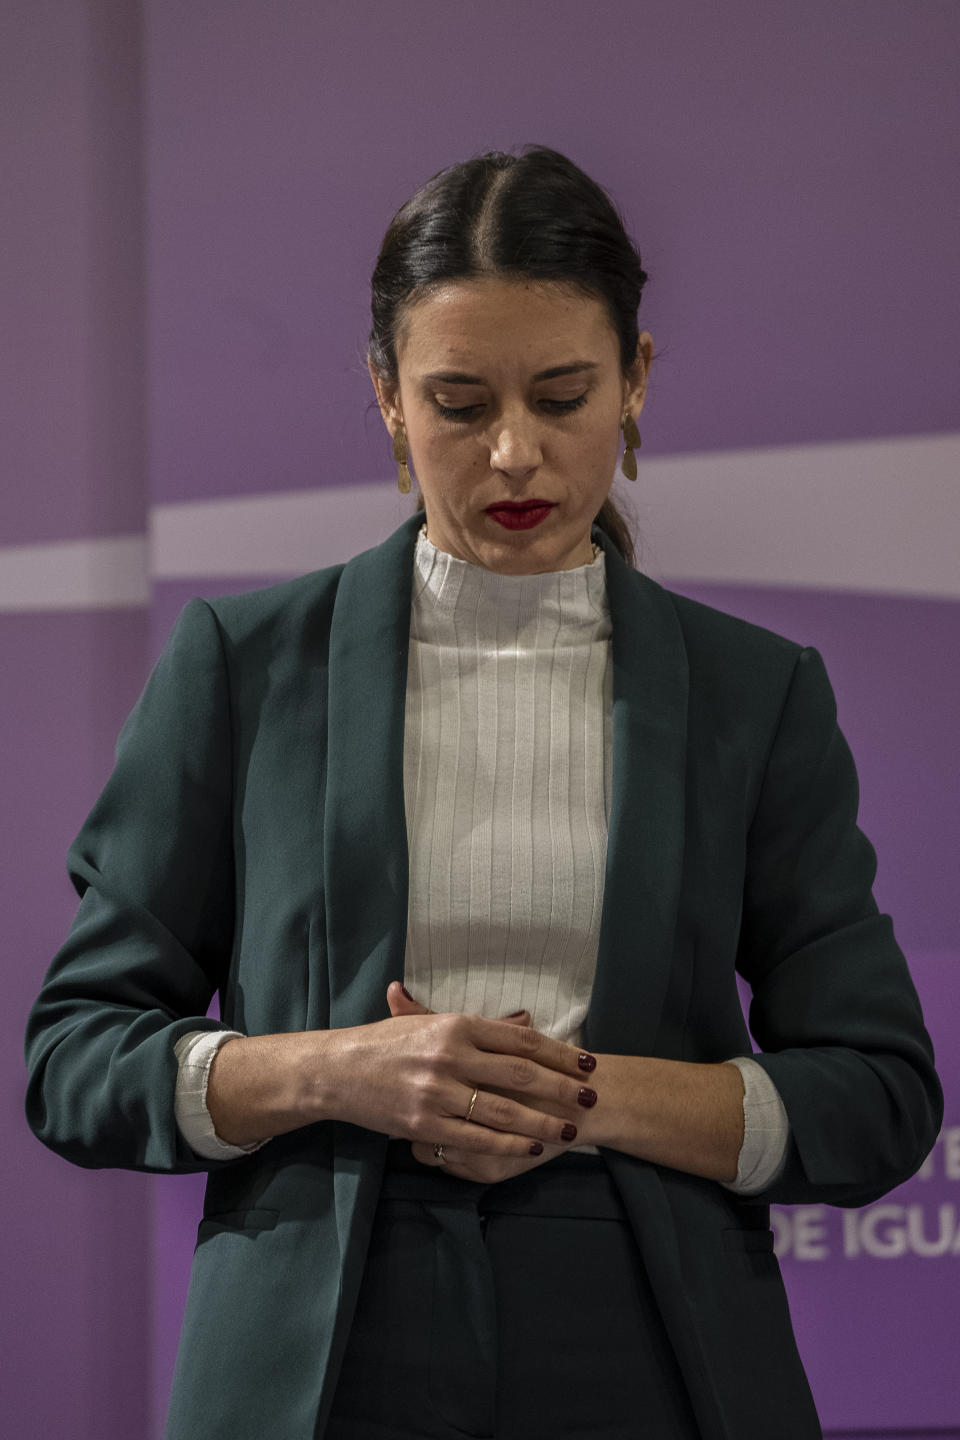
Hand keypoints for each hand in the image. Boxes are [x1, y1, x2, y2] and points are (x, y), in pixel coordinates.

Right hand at [385, 983, 596, 1182]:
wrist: (336, 1070)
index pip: (520, 1041)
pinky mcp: (422, 1124)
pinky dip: (506, 1145)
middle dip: (561, 1088)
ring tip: (569, 1130)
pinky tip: (529, 1148)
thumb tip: (527, 1021)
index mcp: (455, 1025)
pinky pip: (475, 1139)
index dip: (559, 1053)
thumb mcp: (432, 1023)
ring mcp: (436, 1092)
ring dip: (541, 1122)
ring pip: (503, 1112)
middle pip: (520, 1074)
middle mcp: (449, 1056)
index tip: (587, 1063)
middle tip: (591, 1097)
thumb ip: (481, 1027)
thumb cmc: (386, 1043)